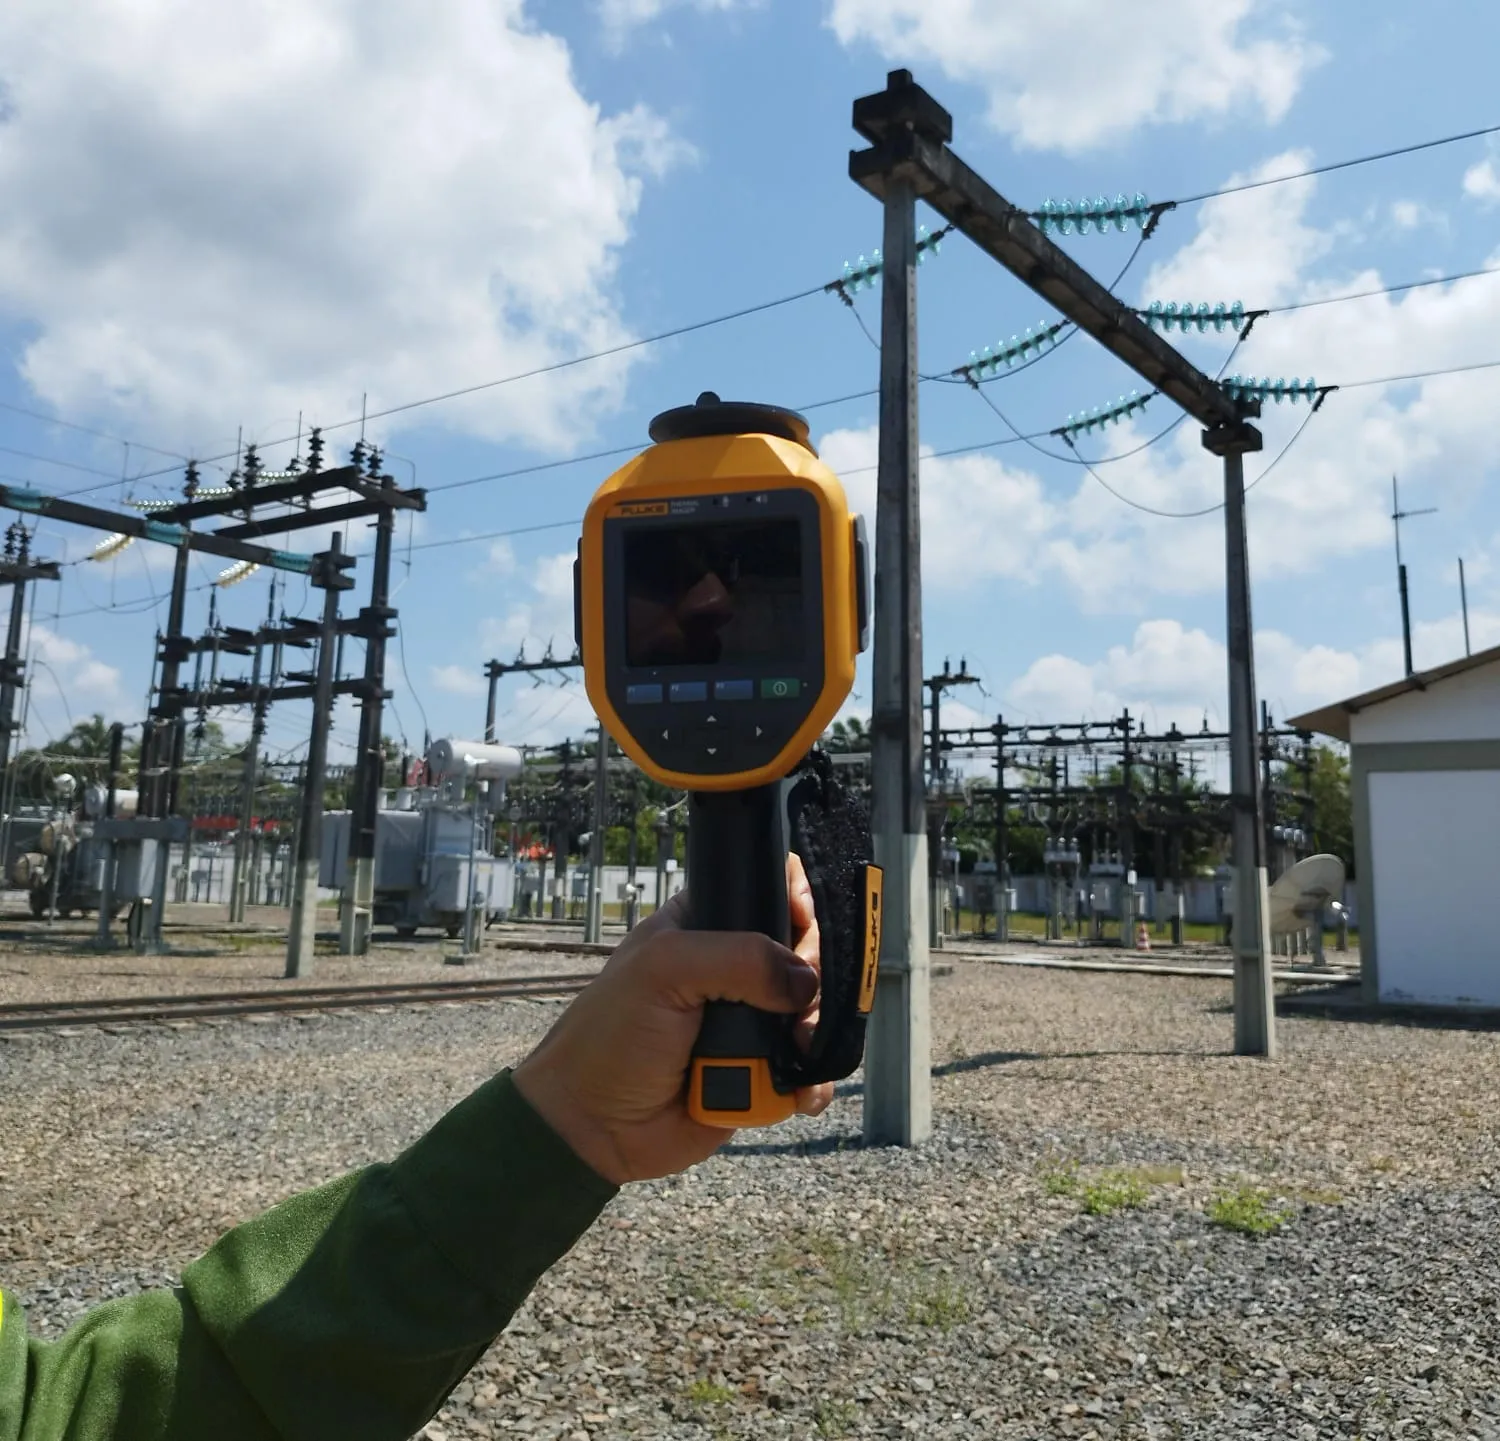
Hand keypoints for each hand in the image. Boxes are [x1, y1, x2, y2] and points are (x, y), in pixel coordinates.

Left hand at [513, 854, 833, 1184]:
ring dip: (814, 1032)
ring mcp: (749, 1024)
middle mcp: (732, 971)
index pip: (763, 890)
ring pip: (813, 1013)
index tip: (801, 919)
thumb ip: (737, 959)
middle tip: (796, 999)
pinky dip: (812, 1083)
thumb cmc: (612, 1038)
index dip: (792, 897)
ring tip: (797, 1047)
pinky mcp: (760, 1074)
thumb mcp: (662, 971)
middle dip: (811, 973)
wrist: (594, 1129)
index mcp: (703, 927)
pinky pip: (809, 1072)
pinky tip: (800, 1093)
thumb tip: (804, 982)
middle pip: (803, 953)